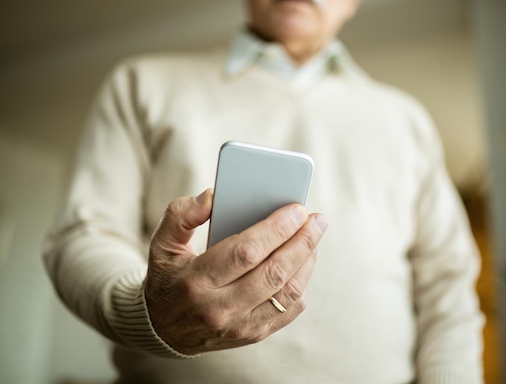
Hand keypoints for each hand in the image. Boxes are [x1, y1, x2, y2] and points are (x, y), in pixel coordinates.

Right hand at [144, 189, 327, 354]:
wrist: (163, 330)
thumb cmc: (168, 277)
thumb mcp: (162, 243)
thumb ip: (182, 215)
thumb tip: (213, 196)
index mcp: (196, 281)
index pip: (245, 253)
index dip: (276, 229)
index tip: (296, 209)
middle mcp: (219, 308)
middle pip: (273, 272)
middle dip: (302, 242)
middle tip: (317, 219)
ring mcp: (239, 326)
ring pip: (287, 292)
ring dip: (307, 260)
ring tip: (314, 235)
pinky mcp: (253, 334)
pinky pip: (289, 309)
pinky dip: (302, 282)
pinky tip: (304, 260)